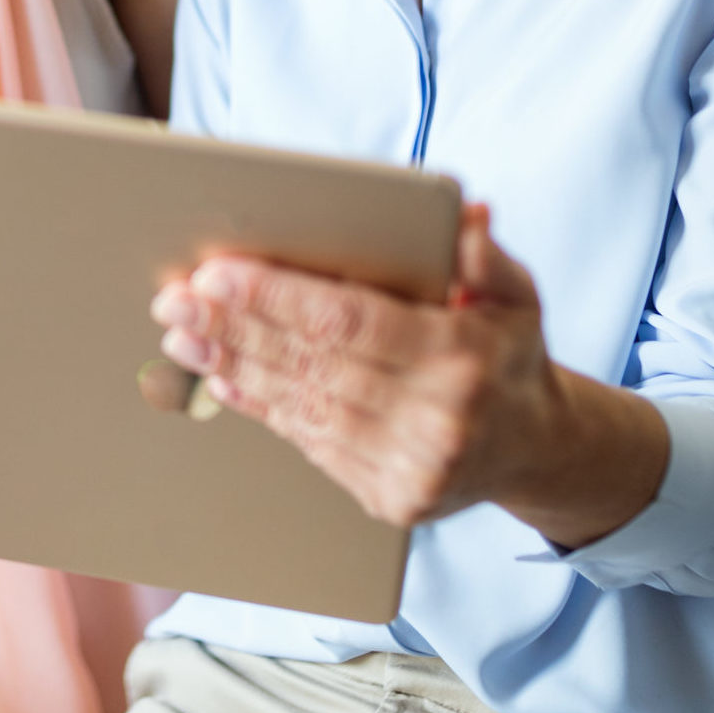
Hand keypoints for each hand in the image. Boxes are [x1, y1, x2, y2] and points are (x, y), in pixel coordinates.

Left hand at [151, 204, 666, 542]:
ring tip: (181, 335)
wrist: (538, 451)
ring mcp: (412, 468)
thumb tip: (463, 212)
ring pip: (301, 407)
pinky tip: (222, 378)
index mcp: (460, 356)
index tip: (218, 274)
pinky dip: (261, 408)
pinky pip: (311, 444)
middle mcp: (435, 418)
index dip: (277, 297)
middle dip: (234, 328)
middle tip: (175, 299)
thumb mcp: (517, 294)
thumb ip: (484, 255)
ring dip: (232, 367)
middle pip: (311, 363)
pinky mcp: (390, 500)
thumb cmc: (509, 355)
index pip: (349, 320)